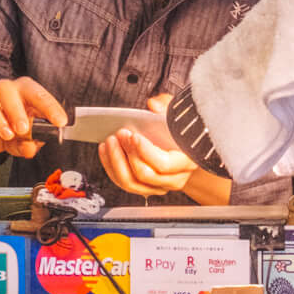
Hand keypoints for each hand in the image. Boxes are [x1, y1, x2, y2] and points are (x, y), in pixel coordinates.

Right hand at [0, 78, 65, 157]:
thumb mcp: (21, 142)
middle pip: (8, 89)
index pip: (38, 94)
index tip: (59, 122)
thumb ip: (28, 145)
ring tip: (5, 134)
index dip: (50, 106)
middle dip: (16, 110)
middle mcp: (4, 91)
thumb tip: (30, 148)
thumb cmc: (9, 131)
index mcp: (24, 94)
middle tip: (22, 129)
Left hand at [97, 95, 230, 203]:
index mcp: (187, 162)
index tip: (134, 135)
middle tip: (120, 133)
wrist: (185, 150)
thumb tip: (154, 105)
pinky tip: (106, 150)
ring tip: (110, 141)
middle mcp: (174, 179)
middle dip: (129, 153)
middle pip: (145, 174)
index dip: (146, 151)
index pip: (164, 164)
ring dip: (116, 161)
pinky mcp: (144, 188)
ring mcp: (158, 187)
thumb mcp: (179, 114)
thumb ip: (168, 107)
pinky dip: (111, 167)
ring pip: (131, 183)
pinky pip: (124, 183)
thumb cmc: (181, 131)